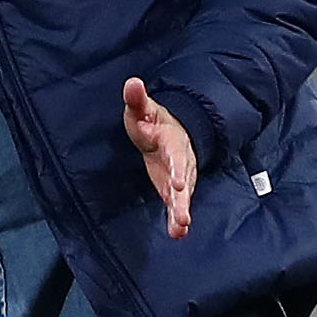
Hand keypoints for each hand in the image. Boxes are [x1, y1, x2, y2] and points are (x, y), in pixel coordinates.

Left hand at [124, 77, 194, 239]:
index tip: (177, 180)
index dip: (178, 167)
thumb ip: (137, 99)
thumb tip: (132, 83)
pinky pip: (177, 204)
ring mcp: (180, 176)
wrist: (169, 131)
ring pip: (183, 195)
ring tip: (181, 227)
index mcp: (172, 140)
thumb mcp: (142, 108)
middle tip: (182, 214)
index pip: (176, 154)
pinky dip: (177, 219)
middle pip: (184, 179)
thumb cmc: (152, 120)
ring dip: (181, 211)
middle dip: (182, 196)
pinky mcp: (174, 189)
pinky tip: (177, 234)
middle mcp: (181, 161)